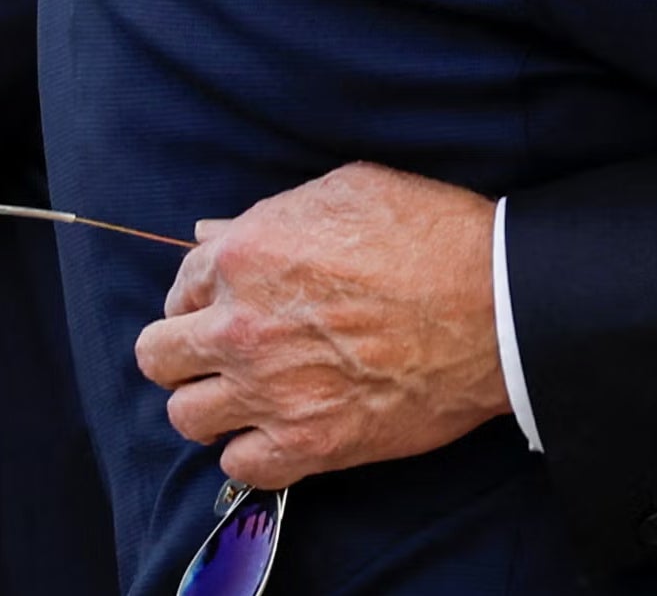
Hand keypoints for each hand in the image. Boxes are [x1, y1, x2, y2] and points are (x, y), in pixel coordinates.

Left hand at [135, 163, 510, 492]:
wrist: (498, 303)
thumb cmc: (434, 235)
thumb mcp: (352, 191)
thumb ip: (273, 213)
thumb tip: (212, 233)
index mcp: (247, 254)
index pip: (180, 284)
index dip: (204, 293)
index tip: (231, 301)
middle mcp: (241, 326)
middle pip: (158, 357)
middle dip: (183, 350)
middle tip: (226, 348)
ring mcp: (269, 390)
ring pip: (185, 417)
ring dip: (211, 403)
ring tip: (249, 392)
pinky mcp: (307, 443)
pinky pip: (238, 466)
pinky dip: (253, 451)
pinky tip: (281, 429)